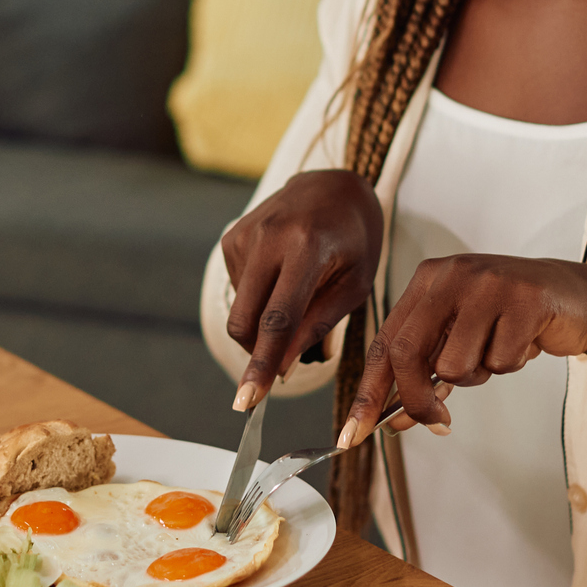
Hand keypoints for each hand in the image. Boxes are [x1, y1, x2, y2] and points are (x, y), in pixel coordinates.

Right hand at [221, 170, 383, 408]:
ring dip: (263, 323)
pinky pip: (238, 290)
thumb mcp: (353, 286)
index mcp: (306, 247)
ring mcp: (245, 234)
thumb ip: (316, 326)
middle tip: (279, 364)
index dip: (261, 365)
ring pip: (240, 310)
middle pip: (245, 321)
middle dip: (256, 354)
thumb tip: (279, 369)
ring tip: (298, 296)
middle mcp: (269, 237)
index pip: (277, 320)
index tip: (246, 400)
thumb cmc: (354, 240)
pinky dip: (258, 299)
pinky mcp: (232, 236)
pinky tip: (283, 278)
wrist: (334, 186)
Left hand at [339, 255, 586, 447]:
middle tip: (438, 422)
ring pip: (456, 365)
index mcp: (426, 281)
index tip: (354, 433)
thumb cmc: (508, 321)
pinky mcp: (524, 298)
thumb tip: (394, 420)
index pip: (384, 343)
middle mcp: (450, 275)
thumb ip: (425, 374)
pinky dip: (511, 363)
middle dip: (418, 400)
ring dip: (479, 374)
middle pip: (408, 354)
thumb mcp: (459, 340)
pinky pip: (501, 361)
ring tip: (498, 350)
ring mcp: (486, 283)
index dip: (368, 392)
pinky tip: (525, 340)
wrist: (574, 298)